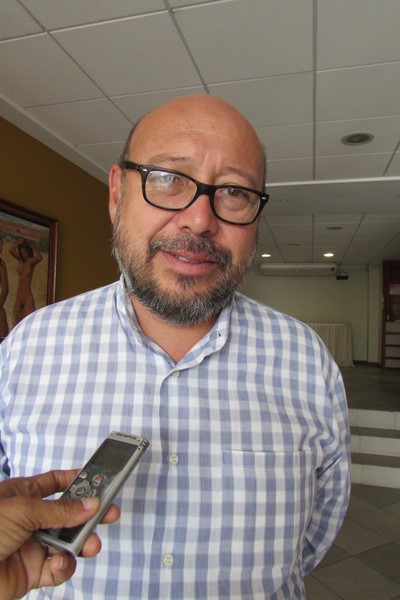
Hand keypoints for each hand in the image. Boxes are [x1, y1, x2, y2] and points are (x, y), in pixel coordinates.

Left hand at [0, 470, 119, 599]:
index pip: (54, 482)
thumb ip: (60, 510)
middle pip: (67, 513)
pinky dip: (64, 566)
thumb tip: (91, 504)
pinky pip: (58, 567)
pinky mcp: (32, 572)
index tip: (99, 478)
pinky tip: (59, 563)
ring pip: (68, 541)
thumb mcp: (22, 511)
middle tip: (111, 513)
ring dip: (82, 543)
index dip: (76, 479)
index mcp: (22, 495)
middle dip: (89, 514)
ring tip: (91, 544)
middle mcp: (29, 519)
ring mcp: (31, 545)